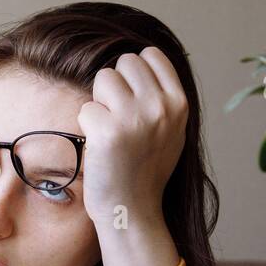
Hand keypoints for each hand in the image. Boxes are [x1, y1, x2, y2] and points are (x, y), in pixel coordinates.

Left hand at [76, 46, 188, 231]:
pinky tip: (99, 147)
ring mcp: (135, 118)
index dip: (135, 74)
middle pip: (125, 62)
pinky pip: (86, 108)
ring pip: (103, 79)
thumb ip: (163, 97)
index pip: (151, 55)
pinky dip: (87, 127)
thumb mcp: (171, 130)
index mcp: (179, 104)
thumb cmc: (146, 170)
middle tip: (119, 119)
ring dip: (100, 102)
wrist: (132, 210)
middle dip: (116, 86)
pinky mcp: (107, 132)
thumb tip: (143, 58)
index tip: (133, 100)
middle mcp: (160, 107)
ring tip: (111, 132)